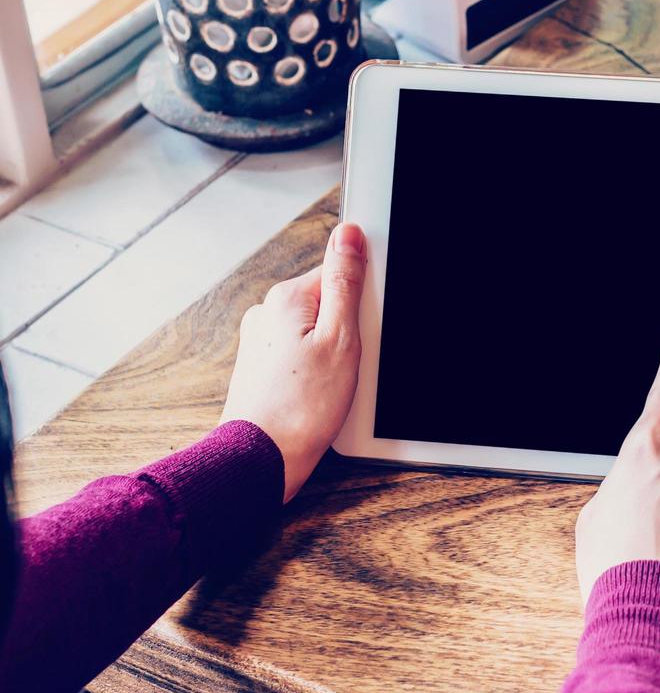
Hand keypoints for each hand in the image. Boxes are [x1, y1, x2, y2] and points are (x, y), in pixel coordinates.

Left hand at [221, 223, 364, 502]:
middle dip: (349, 330)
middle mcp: (267, 313)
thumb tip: (349, 234)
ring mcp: (261, 340)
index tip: (364, 330)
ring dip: (334, 353)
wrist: (262, 458)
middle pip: (328, 303)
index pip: (339, 273)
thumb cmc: (303, 407)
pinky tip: (322, 395)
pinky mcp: (263, 366)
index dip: (362, 303)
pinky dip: (318, 371)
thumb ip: (346, 283)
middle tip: (351, 363)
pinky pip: (303, 355)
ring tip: (334, 385)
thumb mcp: (341, 338)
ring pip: (316, 332)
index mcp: (287, 298)